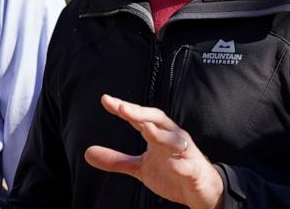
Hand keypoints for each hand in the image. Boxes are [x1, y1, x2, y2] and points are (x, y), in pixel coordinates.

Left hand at [84, 95, 223, 208]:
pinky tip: (173, 165)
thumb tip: (86, 152)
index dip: (124, 108)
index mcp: (158, 135)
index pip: (140, 117)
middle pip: (157, 119)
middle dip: (140, 112)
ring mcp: (185, 153)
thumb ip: (116, 160)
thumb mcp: (140, 167)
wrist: (203, 191)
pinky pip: (189, 166)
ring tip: (146, 129)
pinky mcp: (196, 170)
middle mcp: (172, 138)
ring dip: (161, 135)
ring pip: (175, 140)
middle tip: (121, 108)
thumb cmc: (173, 172)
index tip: (105, 100)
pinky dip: (182, 164)